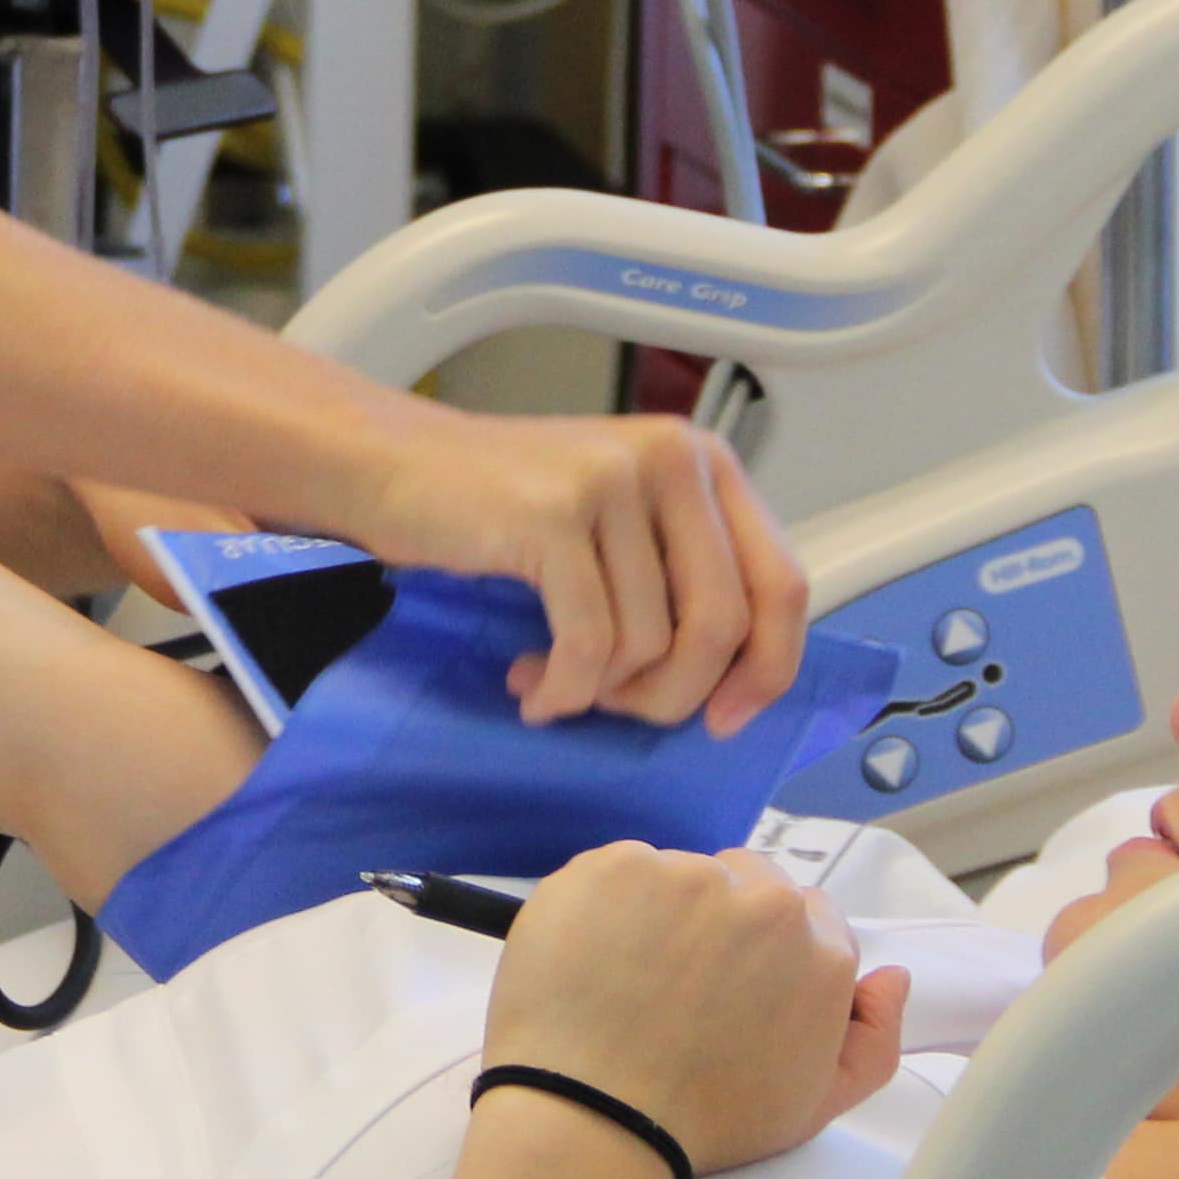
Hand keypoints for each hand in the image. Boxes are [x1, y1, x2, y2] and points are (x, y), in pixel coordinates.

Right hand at [340, 406, 808, 730]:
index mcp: (704, 464)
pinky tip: (533, 687)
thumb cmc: (504, 506)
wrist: (394, 464)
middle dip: (672, 694)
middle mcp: (673, 460)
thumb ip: (683, 578)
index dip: (766, 668)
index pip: (783, 583)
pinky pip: (588, 644)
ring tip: (554, 681)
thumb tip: (737, 684)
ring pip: (652, 643)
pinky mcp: (554, 514)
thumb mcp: (620, 525)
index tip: (726, 717)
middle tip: (618, 708)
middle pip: (723, 624)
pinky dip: (564, 689)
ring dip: (601, 692)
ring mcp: (613, 481)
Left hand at [481, 842, 907, 1178]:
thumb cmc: (706, 1122)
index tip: (733, 987)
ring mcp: (686, 876)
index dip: (768, 950)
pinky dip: (609, 904)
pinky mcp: (615, 866)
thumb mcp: (815, 1106)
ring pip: (683, 873)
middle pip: (750, 880)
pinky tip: (594, 957)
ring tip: (632, 975)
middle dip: (723, 918)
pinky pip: (622, 870)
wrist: (594, 1119)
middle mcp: (764, 900)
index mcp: (821, 951)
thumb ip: (875, 1041)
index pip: (808, 915)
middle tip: (682, 982)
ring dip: (665, 908)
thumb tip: (892, 976)